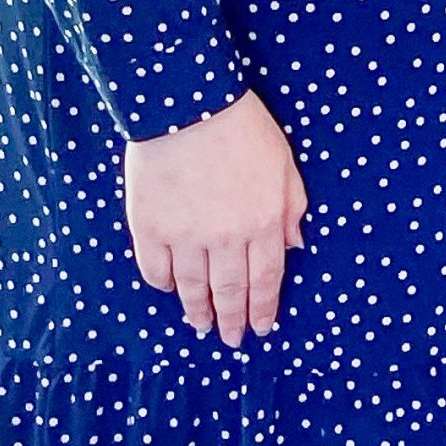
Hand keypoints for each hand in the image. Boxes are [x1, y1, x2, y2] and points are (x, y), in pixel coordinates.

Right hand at [122, 90, 307, 346]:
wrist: (189, 105)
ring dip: (198, 311)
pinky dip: (164, 284)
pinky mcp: (149, 228)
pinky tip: (171, 290)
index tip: (263, 327)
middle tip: (232, 340)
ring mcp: (185, 235)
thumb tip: (295, 246)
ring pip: (192, 288)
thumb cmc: (243, 129)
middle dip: (233, 319)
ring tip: (202, 325)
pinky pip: (156, 270)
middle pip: (230, 290)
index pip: (266, 279)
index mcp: (263, 220)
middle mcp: (225, 236)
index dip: (263, 307)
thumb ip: (292, 207)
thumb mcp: (284, 164)